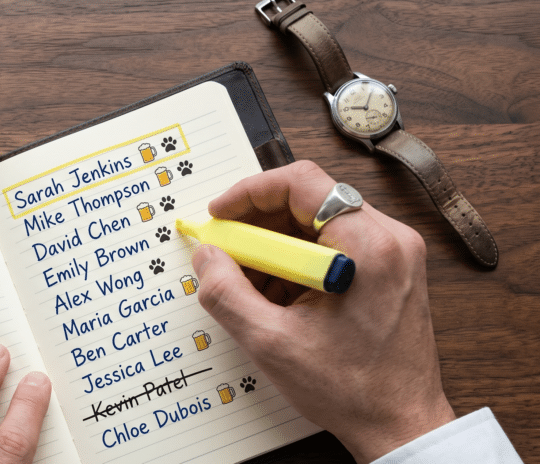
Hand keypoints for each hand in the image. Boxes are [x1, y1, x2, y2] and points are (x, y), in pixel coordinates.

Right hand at [190, 161, 454, 462]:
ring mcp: (394, 253)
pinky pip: (333, 244)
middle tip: (226, 252)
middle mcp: (389, 239)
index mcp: (367, 246)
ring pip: (318, 223)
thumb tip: (206, 256)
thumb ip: (227, 293)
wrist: (400, 423)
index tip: (219, 214)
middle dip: (258, 224)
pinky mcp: (390, 269)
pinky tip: (278, 296)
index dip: (250, 192)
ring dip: (275, 246)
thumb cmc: (352, 389)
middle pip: (309, 199)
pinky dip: (297, 261)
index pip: (302, 183)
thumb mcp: (271, 342)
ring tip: (251, 285)